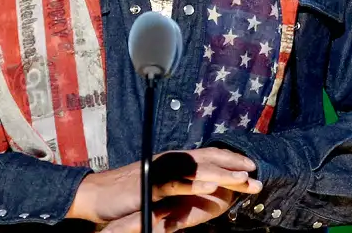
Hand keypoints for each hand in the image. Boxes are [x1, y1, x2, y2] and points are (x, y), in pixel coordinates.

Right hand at [66, 148, 260, 223]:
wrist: (94, 195)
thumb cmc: (125, 194)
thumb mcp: (157, 189)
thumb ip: (178, 187)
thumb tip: (201, 188)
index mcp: (172, 162)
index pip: (207, 156)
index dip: (230, 158)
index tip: (251, 165)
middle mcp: (169, 161)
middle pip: (208, 159)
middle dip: (234, 165)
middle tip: (257, 173)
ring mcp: (160, 172)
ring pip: (197, 169)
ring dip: (223, 174)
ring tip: (244, 179)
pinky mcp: (150, 185)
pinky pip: (176, 183)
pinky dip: (195, 184)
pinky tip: (213, 186)